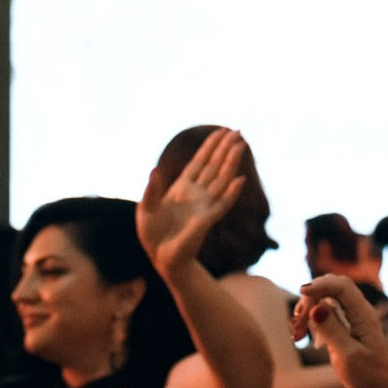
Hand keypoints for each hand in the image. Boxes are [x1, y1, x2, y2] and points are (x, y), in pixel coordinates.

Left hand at [136, 128, 246, 276]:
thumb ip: (151, 190)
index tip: (221, 131)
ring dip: (231, 162)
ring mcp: (204, 205)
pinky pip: (222, 203)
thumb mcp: (146, 208)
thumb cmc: (153, 233)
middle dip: (225, 148)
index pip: (200, 162)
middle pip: (214, 165)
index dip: (210, 146)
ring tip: (241, 145)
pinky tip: (240, 180)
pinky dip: (231, 192)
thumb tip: (153, 171)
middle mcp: (196, 193)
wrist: (160, 257)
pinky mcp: (207, 220)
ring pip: (222, 179)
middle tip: (238, 131)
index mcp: (182, 187)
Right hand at [294, 275, 387, 387]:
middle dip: (311, 297)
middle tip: (297, 322)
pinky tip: (301, 333)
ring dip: (307, 308)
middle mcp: (358, 310)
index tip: (301, 293)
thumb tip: (316, 308)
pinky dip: (310, 317)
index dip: (320, 284)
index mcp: (363, 315)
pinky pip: (323, 310)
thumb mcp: (348, 355)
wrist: (381, 386)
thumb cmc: (368, 374)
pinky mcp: (343, 323)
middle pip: (331, 286)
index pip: (341, 286)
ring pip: (325, 297)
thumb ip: (332, 331)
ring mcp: (350, 316)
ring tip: (296, 332)